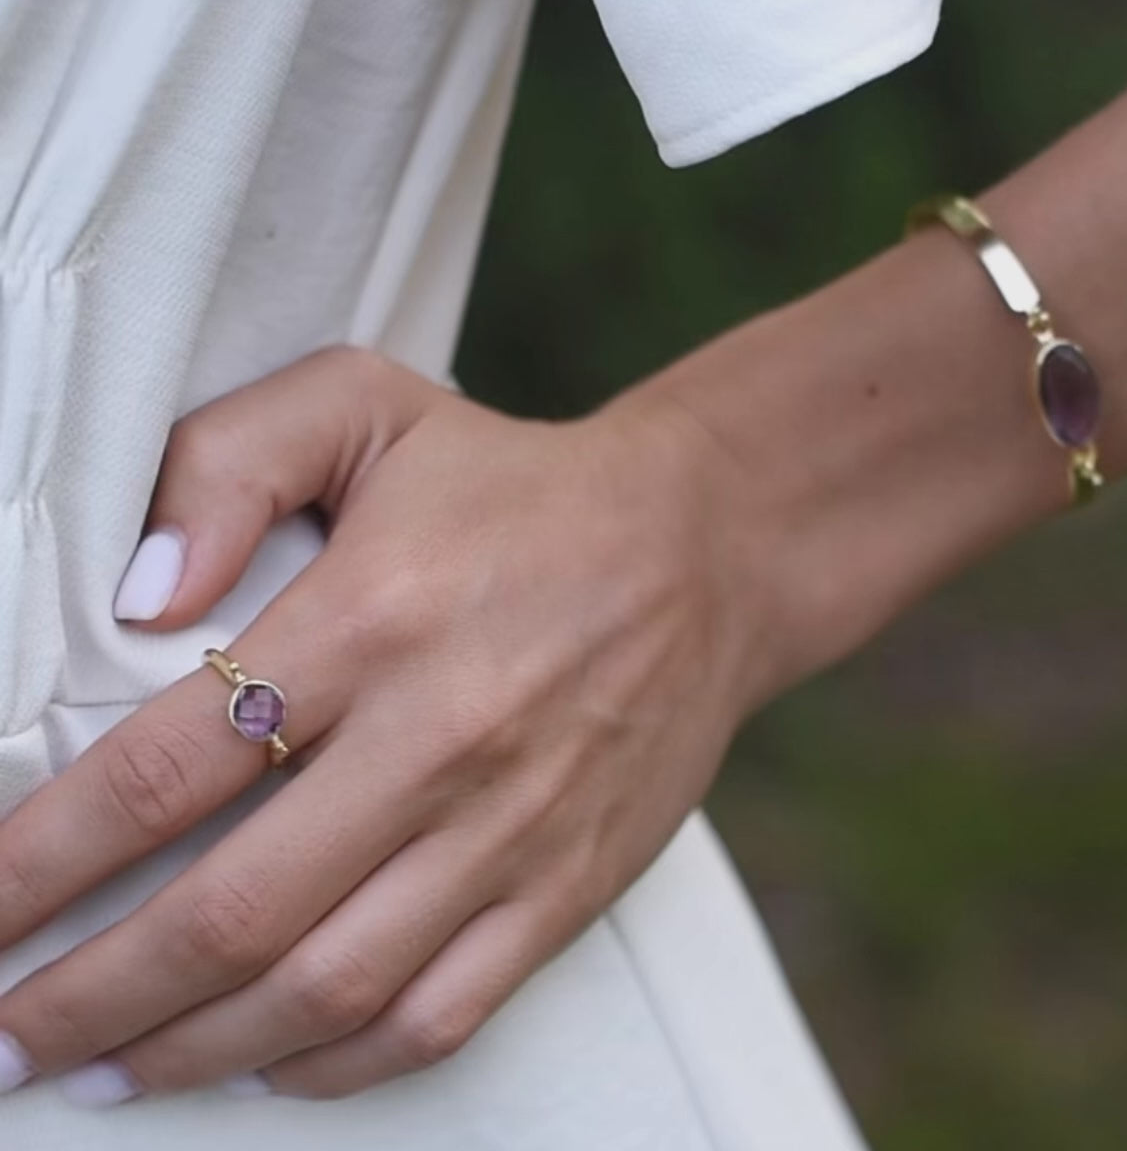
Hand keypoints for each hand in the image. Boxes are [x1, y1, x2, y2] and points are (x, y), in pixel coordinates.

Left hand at [0, 346, 766, 1101]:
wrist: (703, 550)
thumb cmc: (518, 485)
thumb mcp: (368, 408)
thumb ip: (228, 464)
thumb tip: (138, 593)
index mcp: (371, 617)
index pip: (161, 770)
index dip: (38, 865)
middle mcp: (441, 737)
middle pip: (228, 912)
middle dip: (87, 995)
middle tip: (1, 1038)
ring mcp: (513, 825)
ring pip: (326, 989)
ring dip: (191, 1052)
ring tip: (100, 1072)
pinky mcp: (570, 880)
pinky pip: (440, 1013)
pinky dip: (335, 1064)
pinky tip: (264, 1066)